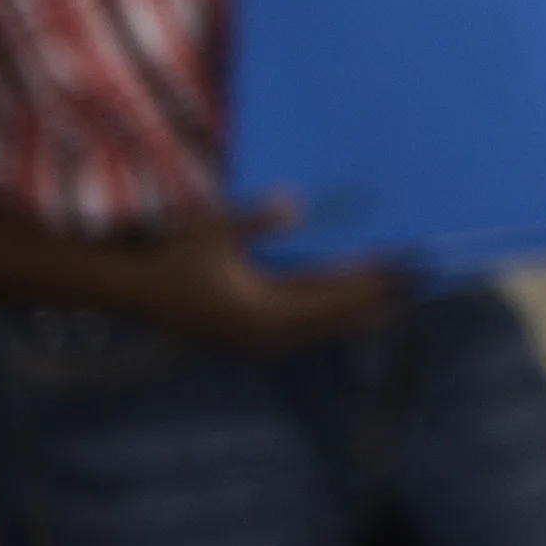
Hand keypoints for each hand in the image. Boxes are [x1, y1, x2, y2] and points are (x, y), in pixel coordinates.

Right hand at [103, 204, 398, 353]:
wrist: (127, 287)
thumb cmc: (171, 254)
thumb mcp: (215, 229)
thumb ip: (259, 219)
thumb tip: (296, 207)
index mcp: (260, 314)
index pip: (330, 300)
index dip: (370, 285)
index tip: (405, 270)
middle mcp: (263, 335)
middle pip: (333, 319)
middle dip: (374, 300)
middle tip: (418, 282)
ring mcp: (255, 338)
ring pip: (319, 324)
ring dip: (354, 308)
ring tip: (394, 291)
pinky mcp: (247, 333)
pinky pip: (299, 322)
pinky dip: (327, 309)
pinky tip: (345, 297)